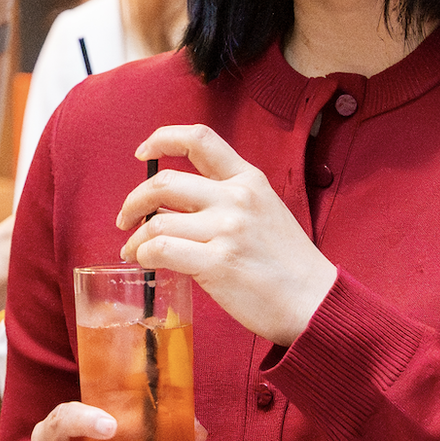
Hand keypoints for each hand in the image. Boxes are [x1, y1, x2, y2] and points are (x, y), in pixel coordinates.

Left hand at [116, 126, 335, 347]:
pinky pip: (161, 251)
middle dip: (134, 200)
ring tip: (134, 251)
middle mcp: (236, 198)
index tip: (143, 152)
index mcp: (249, 180)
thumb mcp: (265, 212)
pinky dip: (144, 256)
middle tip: (125, 218)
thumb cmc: (287, 264)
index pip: (199, 139)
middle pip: (164, 182)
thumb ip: (226, 200)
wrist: (314, 302)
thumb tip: (174, 208)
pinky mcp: (217, 264)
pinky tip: (146, 263)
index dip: (162, 138)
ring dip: (136, 238)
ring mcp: (227, 230)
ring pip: (157, 222)